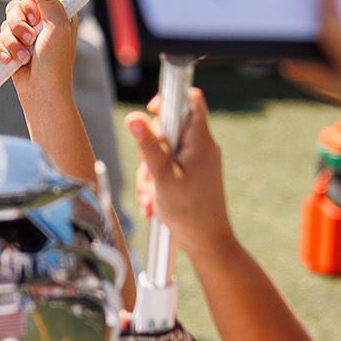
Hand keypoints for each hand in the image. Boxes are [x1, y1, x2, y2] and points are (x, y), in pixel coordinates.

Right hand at [0, 0, 74, 109]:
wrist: (41, 91)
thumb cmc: (55, 61)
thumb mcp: (56, 26)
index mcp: (55, 12)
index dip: (30, 3)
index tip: (36, 17)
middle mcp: (39, 21)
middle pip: (14, 6)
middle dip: (19, 25)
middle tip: (31, 39)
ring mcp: (24, 35)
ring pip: (4, 24)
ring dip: (12, 42)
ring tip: (24, 56)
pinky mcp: (10, 47)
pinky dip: (2, 51)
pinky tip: (10, 61)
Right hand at [125, 87, 234, 254]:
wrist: (207, 241)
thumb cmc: (188, 211)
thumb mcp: (161, 176)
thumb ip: (148, 145)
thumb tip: (134, 117)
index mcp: (200, 141)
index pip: (190, 100)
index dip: (168, 99)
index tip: (150, 111)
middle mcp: (202, 147)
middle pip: (169, 129)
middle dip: (150, 149)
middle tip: (148, 171)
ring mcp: (199, 161)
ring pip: (165, 151)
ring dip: (150, 172)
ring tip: (149, 196)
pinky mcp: (194, 174)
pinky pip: (170, 167)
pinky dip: (157, 182)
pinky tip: (153, 203)